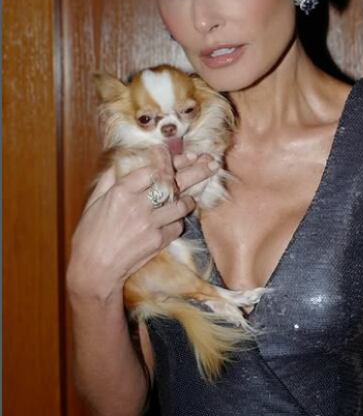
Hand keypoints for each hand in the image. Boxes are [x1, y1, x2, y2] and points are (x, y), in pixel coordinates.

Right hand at [66, 147, 217, 300]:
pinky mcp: (159, 240)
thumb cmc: (90, 234)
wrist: (94, 269)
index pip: (153, 169)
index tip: (179, 153)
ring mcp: (151, 223)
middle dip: (197, 170)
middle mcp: (138, 205)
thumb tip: (125, 161)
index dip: (167, 159)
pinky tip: (173, 220)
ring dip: (189, 199)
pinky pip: (178, 225)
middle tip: (211, 163)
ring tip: (191, 196)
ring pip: (182, 204)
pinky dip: (177, 221)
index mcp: (121, 192)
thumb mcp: (94, 202)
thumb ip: (111, 180)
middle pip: (175, 182)